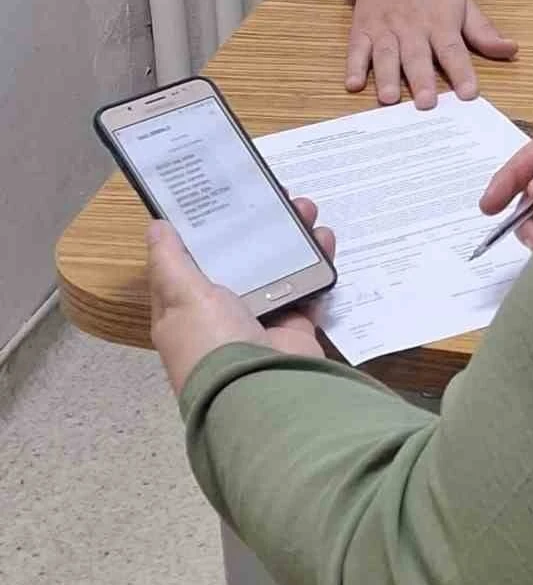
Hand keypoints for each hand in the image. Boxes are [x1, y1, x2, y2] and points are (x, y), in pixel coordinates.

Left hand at [147, 197, 335, 396]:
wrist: (261, 390)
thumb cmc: (212, 341)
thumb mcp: (182, 296)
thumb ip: (170, 261)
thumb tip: (155, 228)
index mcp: (185, 308)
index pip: (190, 262)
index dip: (205, 229)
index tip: (222, 196)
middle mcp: (222, 314)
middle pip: (240, 258)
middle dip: (257, 225)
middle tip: (276, 193)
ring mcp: (261, 320)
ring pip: (277, 267)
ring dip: (292, 236)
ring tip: (305, 207)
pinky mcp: (295, 326)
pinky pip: (308, 288)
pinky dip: (319, 263)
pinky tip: (324, 238)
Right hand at [338, 0, 516, 108]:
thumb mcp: (461, 2)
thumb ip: (483, 31)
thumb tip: (511, 49)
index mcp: (440, 21)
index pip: (453, 48)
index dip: (461, 71)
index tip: (469, 93)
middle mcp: (412, 26)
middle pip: (417, 55)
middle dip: (421, 79)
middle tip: (426, 104)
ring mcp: (384, 28)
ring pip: (385, 54)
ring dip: (386, 76)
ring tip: (390, 99)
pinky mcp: (361, 30)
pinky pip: (356, 48)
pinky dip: (353, 66)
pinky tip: (353, 84)